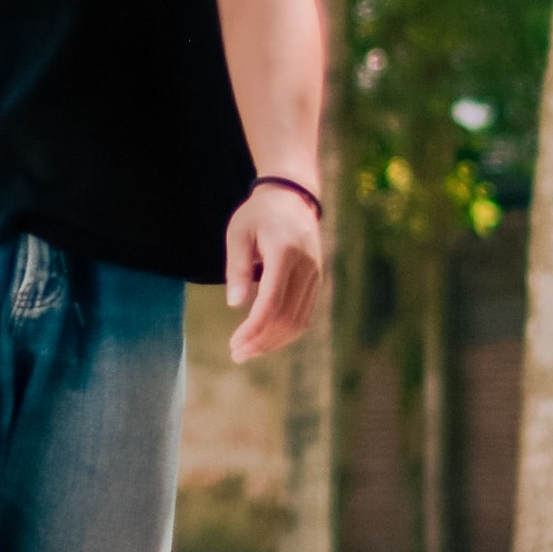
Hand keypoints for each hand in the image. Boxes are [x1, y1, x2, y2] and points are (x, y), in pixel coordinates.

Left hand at [224, 180, 321, 360]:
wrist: (292, 197)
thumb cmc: (258, 214)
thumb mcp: (238, 233)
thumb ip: (237, 267)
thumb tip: (235, 305)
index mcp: (285, 253)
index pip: (272, 302)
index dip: (254, 329)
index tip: (235, 344)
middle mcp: (306, 266)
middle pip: (287, 317)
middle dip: (261, 341)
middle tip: (237, 354)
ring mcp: (315, 275)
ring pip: (299, 321)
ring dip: (274, 341)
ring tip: (248, 351)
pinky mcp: (317, 280)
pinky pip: (304, 314)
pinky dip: (286, 331)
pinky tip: (266, 338)